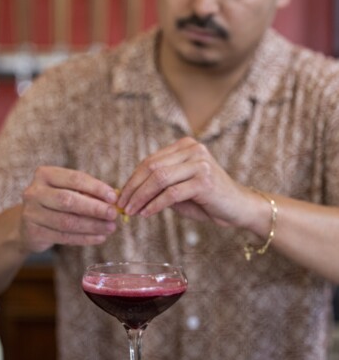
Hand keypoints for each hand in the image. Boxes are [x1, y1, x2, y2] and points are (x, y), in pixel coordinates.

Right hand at [20, 166, 118, 252]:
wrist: (28, 225)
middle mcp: (34, 192)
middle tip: (113, 214)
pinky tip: (100, 237)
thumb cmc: (55, 203)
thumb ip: (87, 193)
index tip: (114, 197)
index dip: (96, 188)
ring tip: (110, 227)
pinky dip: (85, 238)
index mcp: (45, 174)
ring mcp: (31, 213)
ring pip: (67, 221)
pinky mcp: (34, 233)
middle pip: (68, 200)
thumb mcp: (68, 191)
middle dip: (94, 208)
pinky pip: (64, 237)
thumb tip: (113, 200)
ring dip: (92, 225)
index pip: (74, 178)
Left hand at [117, 137, 248, 226]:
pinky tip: (146, 213)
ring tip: (132, 211)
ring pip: (159, 178)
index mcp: (185, 146)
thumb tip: (129, 194)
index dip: (133, 179)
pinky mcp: (204, 181)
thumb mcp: (180, 189)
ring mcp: (200, 163)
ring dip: (141, 197)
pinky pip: (171, 193)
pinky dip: (155, 204)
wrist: (239, 208)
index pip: (150, 160)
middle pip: (152, 167)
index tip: (121, 196)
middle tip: (122, 205)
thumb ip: (159, 186)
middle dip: (133, 188)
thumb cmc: (208, 200)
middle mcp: (193, 149)